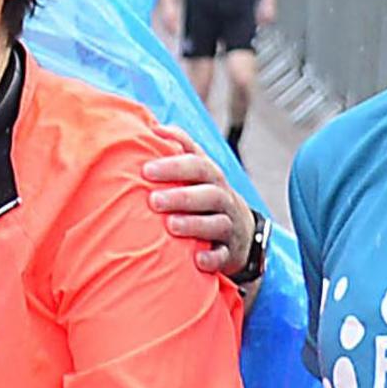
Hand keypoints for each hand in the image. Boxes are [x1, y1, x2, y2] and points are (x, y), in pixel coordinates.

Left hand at [138, 150, 256, 276]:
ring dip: (194, 224)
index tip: (146, 170)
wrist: (240, 232)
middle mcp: (223, 199)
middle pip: (209, 194)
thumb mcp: (198, 171)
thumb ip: (181, 147)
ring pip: (217, 224)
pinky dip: (213, 259)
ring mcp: (228, 226)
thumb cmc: (206, 194)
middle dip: (182, 196)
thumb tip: (154, 127)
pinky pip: (225, 257)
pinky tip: (198, 260)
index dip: (174, 166)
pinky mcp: (230, 253)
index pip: (197, 165)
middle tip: (153, 200)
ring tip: (170, 225)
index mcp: (211, 178)